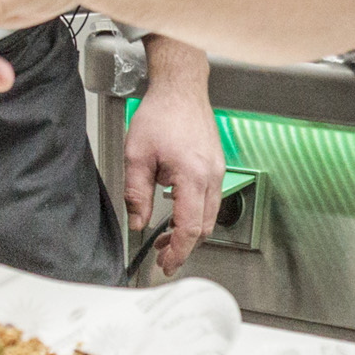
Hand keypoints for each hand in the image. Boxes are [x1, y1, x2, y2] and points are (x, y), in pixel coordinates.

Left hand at [117, 88, 224, 269]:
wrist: (180, 90)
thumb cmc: (160, 115)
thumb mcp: (136, 156)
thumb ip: (137, 194)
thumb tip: (138, 222)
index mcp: (192, 177)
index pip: (189, 228)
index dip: (177, 252)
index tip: (166, 264)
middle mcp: (212, 177)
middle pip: (204, 228)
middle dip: (183, 246)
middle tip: (162, 254)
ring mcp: (218, 171)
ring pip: (210, 216)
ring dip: (190, 231)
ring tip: (166, 236)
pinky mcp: (217, 166)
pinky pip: (211, 200)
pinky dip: (196, 214)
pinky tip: (177, 212)